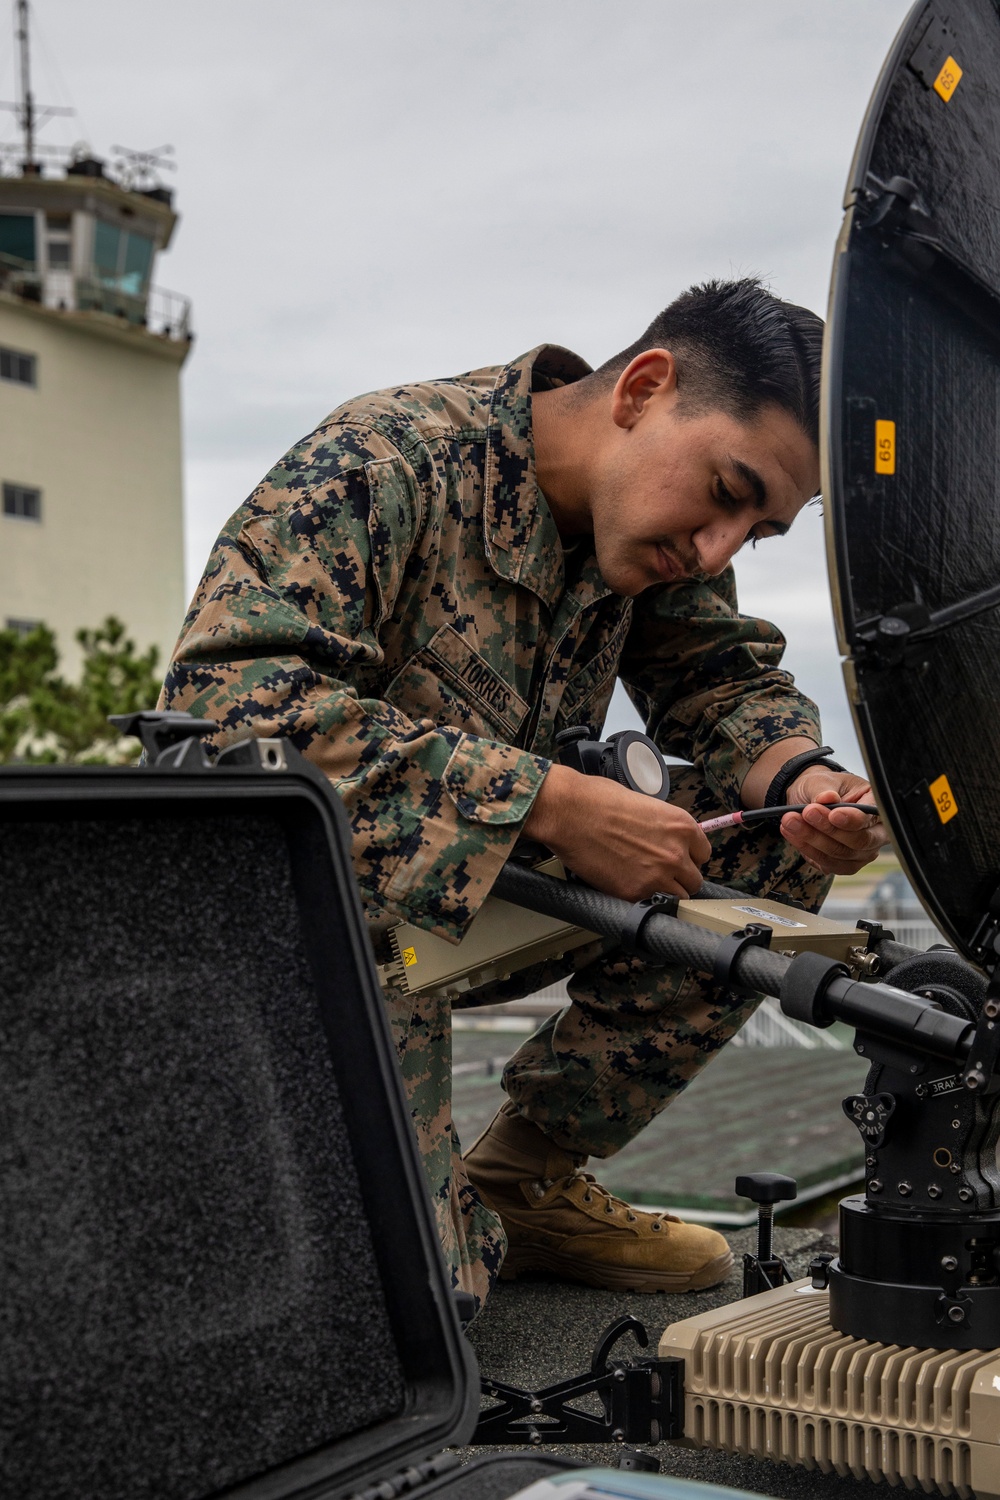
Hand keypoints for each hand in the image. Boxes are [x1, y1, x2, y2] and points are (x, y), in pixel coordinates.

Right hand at [525, 763, 710, 898]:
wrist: (569, 812)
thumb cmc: (598, 800)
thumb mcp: (644, 804)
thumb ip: (661, 826)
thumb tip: (662, 837)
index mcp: (682, 826)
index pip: (703, 854)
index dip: (688, 857)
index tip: (678, 859)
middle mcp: (676, 853)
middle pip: (694, 880)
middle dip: (678, 878)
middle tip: (659, 873)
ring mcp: (657, 876)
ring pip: (678, 898)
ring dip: (664, 893)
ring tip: (644, 884)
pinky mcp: (635, 893)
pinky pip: (649, 904)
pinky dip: (641, 900)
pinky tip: (627, 886)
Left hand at [778, 767, 887, 875]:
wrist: (810, 802)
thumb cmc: (822, 788)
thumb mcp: (821, 780)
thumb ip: (824, 789)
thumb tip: (827, 798)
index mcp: (876, 803)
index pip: (871, 817)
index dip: (853, 819)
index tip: (833, 814)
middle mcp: (876, 832)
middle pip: (860, 841)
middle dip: (829, 829)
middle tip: (806, 813)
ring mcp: (863, 852)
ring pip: (840, 854)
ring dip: (812, 839)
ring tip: (789, 821)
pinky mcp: (845, 864)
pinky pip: (827, 863)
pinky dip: (807, 849)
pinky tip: (791, 833)